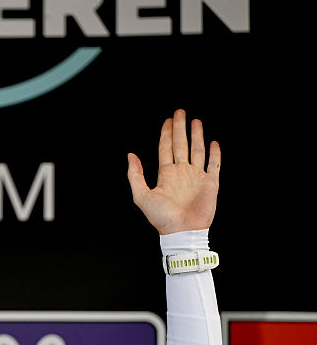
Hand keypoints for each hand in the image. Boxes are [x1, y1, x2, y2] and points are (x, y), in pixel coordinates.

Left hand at [127, 109, 220, 234]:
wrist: (181, 232)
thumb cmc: (161, 217)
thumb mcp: (141, 196)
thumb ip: (135, 175)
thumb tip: (131, 156)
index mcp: (166, 174)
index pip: (166, 148)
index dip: (166, 134)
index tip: (168, 120)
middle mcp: (181, 172)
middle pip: (181, 145)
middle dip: (180, 128)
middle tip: (180, 112)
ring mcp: (196, 177)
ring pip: (197, 151)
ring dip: (197, 136)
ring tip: (196, 121)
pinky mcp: (210, 184)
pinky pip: (214, 165)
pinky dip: (214, 154)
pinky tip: (213, 143)